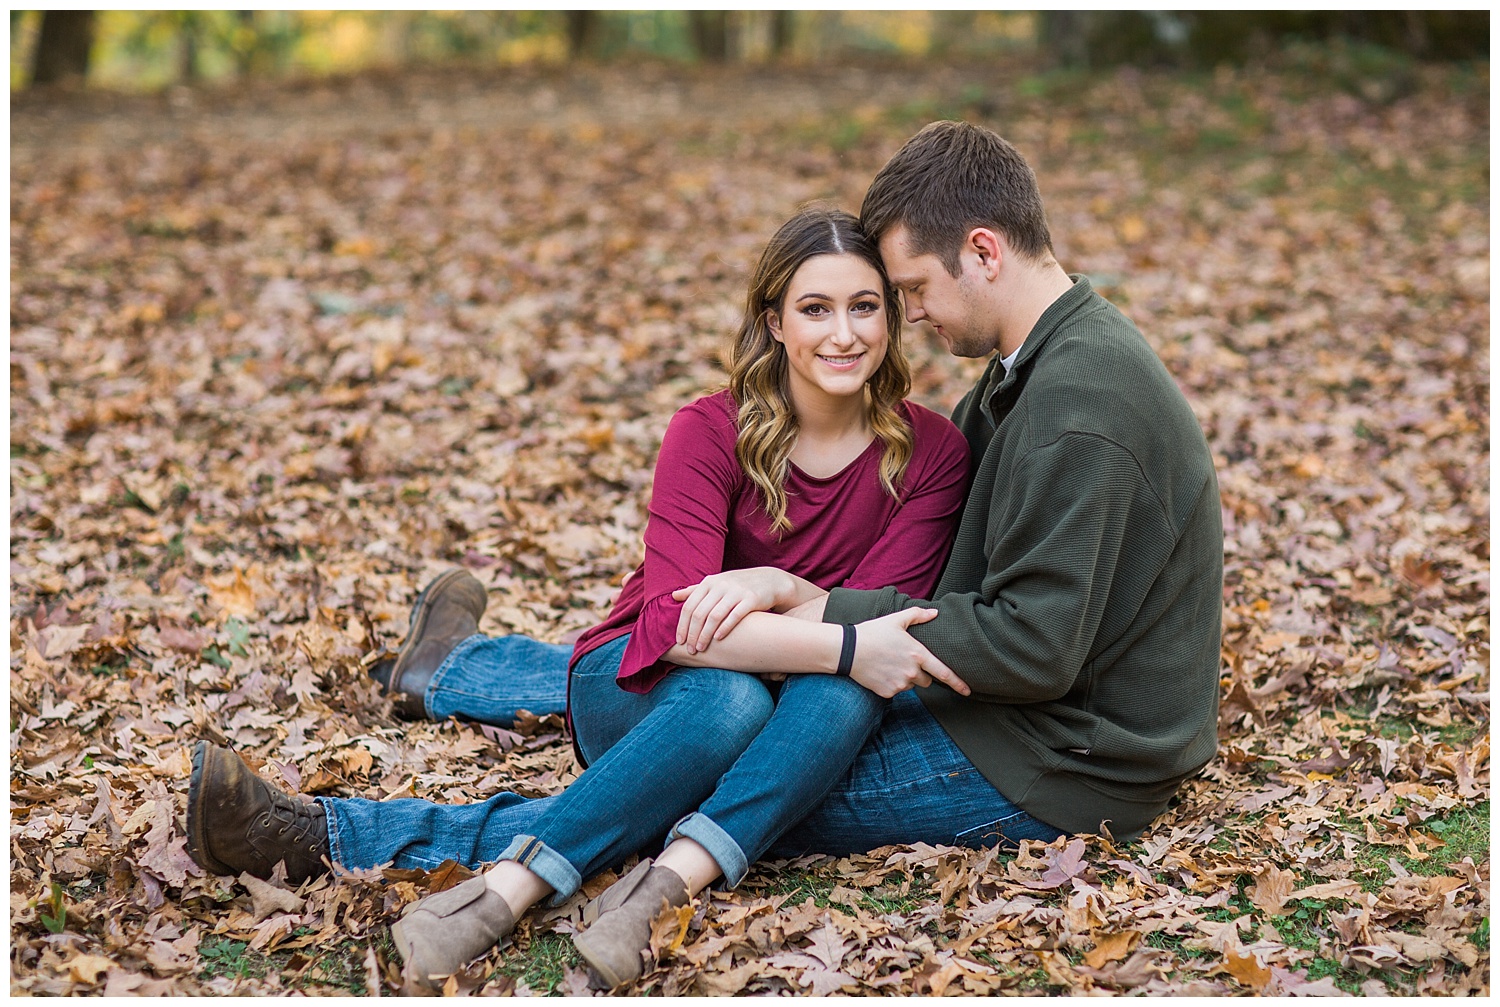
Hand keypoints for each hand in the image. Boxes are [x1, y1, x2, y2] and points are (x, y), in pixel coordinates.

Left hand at [671, 568, 790, 653]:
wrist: (769, 580)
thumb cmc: (737, 585)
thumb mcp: (716, 584)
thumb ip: (695, 590)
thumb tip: (673, 596)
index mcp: (709, 582)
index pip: (689, 606)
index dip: (682, 625)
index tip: (679, 641)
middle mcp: (721, 585)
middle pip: (700, 613)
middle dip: (692, 634)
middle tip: (690, 649)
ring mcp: (736, 591)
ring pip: (714, 616)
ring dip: (705, 635)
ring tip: (701, 648)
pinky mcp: (751, 599)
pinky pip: (734, 616)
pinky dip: (724, 628)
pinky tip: (718, 639)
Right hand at [848, 608, 969, 698]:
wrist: (847, 650)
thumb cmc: (873, 632)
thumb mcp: (896, 619)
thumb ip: (918, 615)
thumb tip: (935, 613)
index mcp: (918, 654)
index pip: (943, 673)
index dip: (958, 683)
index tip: (968, 691)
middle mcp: (912, 672)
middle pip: (926, 680)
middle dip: (919, 673)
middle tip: (902, 660)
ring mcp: (900, 684)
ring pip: (910, 685)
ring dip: (905, 678)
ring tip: (888, 663)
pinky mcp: (888, 693)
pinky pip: (896, 691)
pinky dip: (891, 684)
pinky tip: (880, 672)